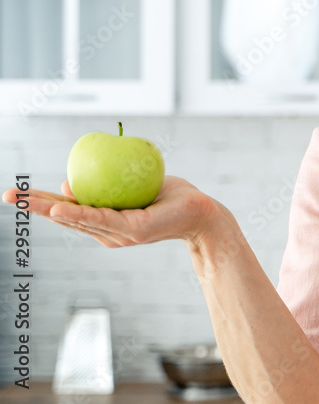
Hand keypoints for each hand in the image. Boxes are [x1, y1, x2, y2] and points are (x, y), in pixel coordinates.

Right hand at [1, 176, 220, 247]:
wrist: (202, 213)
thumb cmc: (170, 196)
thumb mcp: (131, 186)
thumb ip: (105, 184)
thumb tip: (70, 179)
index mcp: (105, 224)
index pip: (68, 212)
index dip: (41, 203)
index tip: (17, 194)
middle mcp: (107, 233)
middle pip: (65, 218)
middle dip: (35, 208)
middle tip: (7, 195)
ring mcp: (119, 235)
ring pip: (79, 220)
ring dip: (49, 210)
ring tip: (24, 201)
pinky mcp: (134, 231)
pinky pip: (102, 219)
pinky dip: (79, 214)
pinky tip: (61, 208)